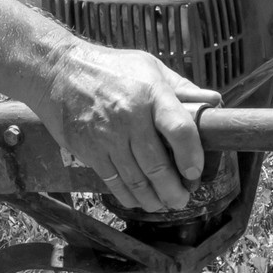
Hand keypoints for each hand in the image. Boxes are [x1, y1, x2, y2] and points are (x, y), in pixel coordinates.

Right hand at [37, 42, 221, 210]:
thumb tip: (214, 102)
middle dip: (173, 189)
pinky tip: (139, 201)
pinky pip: (113, 181)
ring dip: (153, 198)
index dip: (191, 155)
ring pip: (135, 179)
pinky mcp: (89, 150)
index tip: (195, 172)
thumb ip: (182, 88)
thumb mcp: (150, 67)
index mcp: (152, 94)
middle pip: (157, 165)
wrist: (58, 72)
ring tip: (164, 205)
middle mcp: (130, 117)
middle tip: (182, 199)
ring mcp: (107, 136)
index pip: (179, 129)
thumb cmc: (110, 68)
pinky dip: (128, 196)